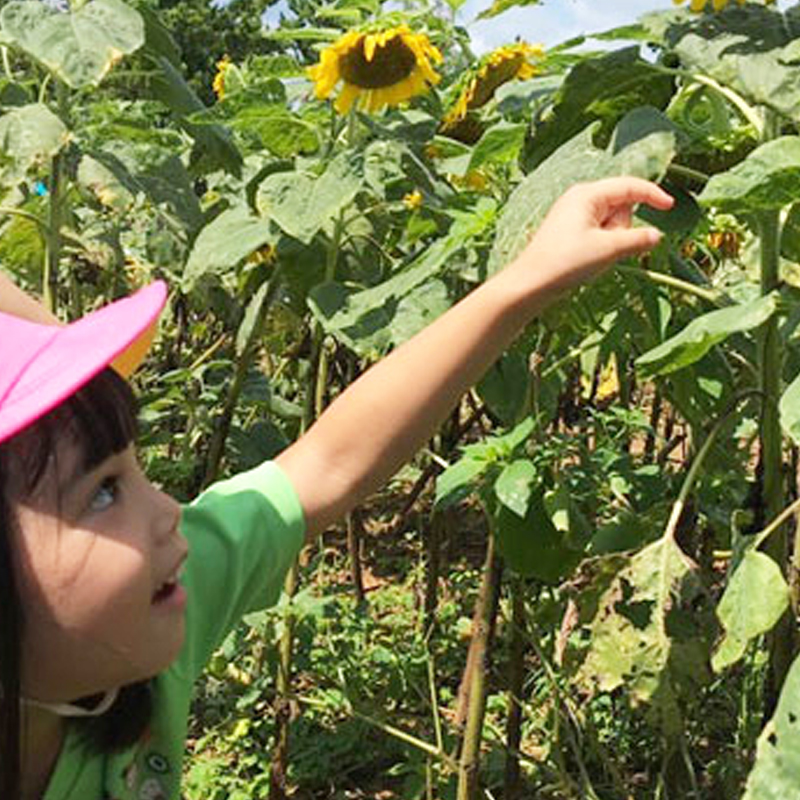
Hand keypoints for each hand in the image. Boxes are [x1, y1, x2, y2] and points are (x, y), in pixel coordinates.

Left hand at [511, 177, 673, 296]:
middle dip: (622, 228)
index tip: (670, 207)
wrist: (530, 284)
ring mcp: (573, 216)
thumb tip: (656, 235)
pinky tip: (586, 262)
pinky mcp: (570, 232)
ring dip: (612, 241)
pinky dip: (602, 247)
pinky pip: (599, 235)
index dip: (652, 194)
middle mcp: (579, 199)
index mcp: (587, 194)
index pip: (629, 186)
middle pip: (620, 207)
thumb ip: (637, 240)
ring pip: (611, 224)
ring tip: (591, 257)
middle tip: (604, 249)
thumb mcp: (608, 250)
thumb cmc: (565, 263)